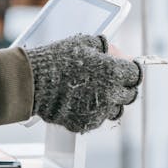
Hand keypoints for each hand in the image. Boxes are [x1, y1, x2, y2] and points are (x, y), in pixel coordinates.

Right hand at [26, 34, 142, 133]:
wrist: (32, 83)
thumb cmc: (57, 59)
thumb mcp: (85, 43)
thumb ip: (109, 50)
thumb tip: (123, 56)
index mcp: (113, 72)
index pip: (136, 75)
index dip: (131, 71)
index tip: (126, 69)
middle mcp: (110, 94)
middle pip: (129, 95)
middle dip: (123, 86)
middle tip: (111, 80)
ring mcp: (98, 112)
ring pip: (115, 109)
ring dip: (111, 101)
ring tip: (95, 91)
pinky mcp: (85, 124)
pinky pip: (98, 119)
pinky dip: (93, 111)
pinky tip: (81, 100)